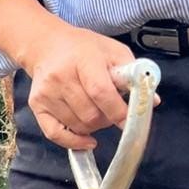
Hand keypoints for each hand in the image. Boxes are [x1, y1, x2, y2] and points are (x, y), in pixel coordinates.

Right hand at [21, 24, 140, 149]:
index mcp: (83, 60)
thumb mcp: (113, 52)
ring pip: (77, 126)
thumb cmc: (84, 48)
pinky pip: (55, 134)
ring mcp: (46, 93)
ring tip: (96, 113)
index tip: (130, 122)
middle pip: (90, 115)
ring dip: (93, 127)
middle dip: (107, 119)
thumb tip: (151, 101)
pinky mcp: (37, 105)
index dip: (119, 112)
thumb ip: (133, 75)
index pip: (101, 93)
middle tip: (111, 111)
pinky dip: (73, 142)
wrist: (47, 45)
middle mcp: (61, 77)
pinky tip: (86, 140)